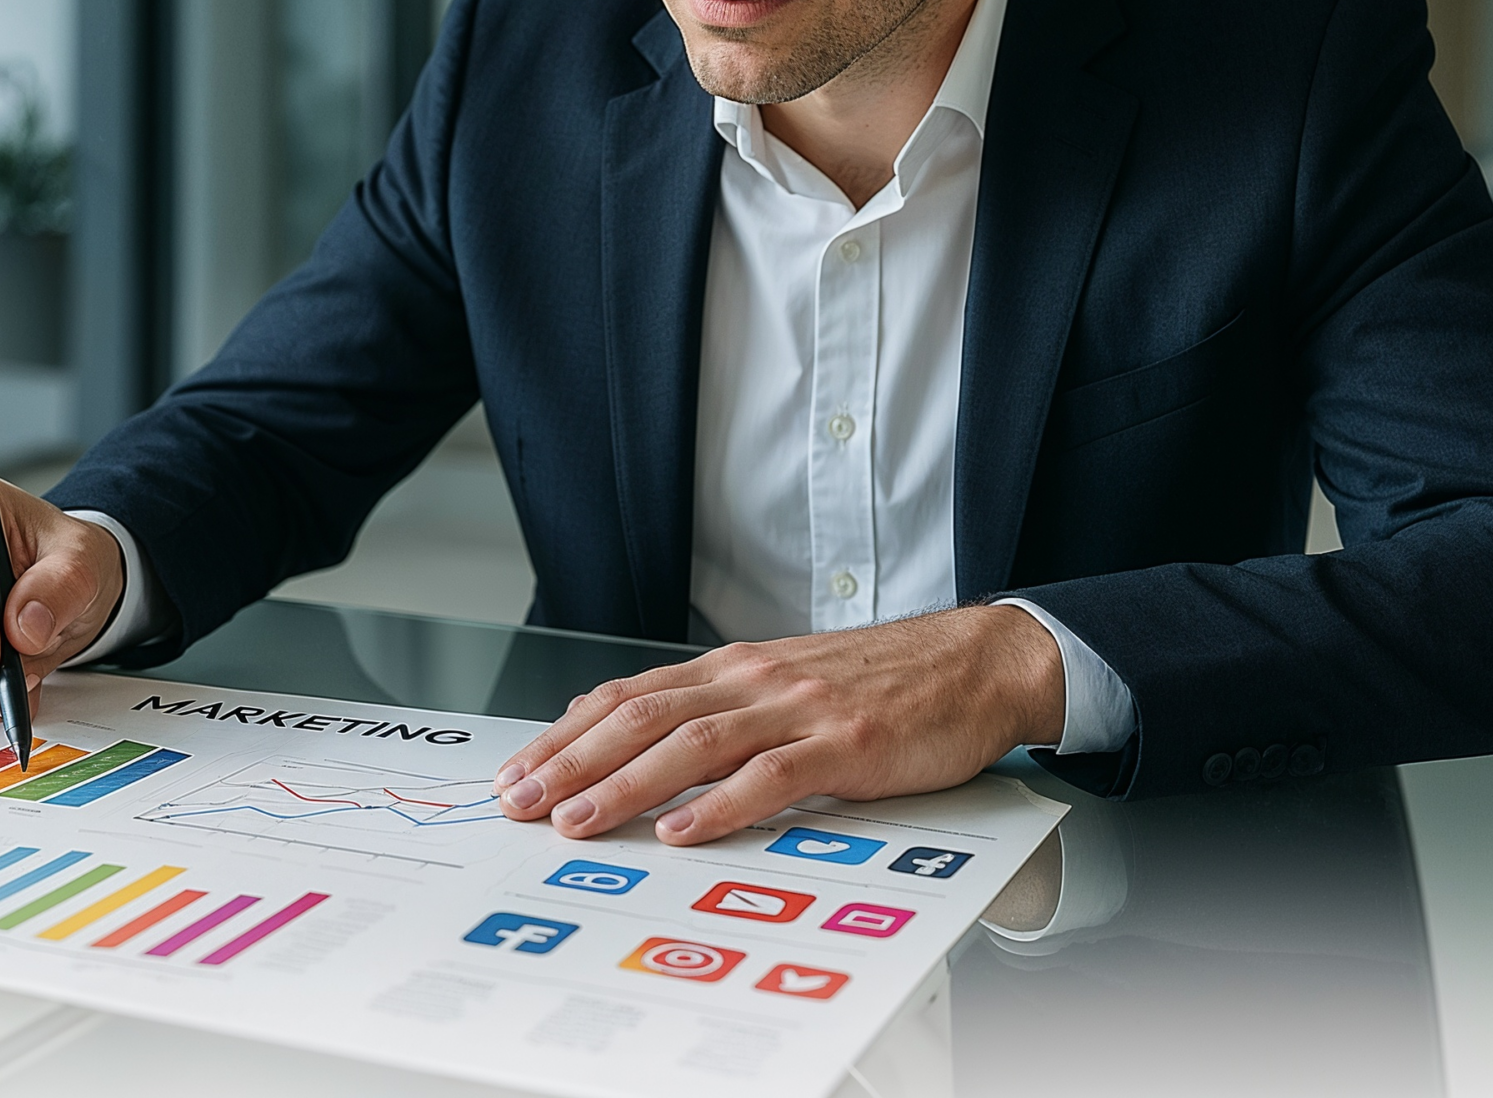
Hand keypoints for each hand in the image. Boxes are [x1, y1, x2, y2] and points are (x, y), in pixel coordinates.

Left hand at [490, 605, 1064, 844]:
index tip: (519, 770)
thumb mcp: (786, 685)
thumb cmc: (881, 683)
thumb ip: (723, 712)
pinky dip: (720, 805)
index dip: (567, 734)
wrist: (974, 661)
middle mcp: (754, 680)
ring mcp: (798, 710)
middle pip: (643, 718)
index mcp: (734, 668)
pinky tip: (682, 831)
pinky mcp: (845, 743)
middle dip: (573, 762)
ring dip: (626, 785)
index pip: (629, 697)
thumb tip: (645, 748)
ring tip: (579, 821)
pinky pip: (772, 776)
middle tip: (521, 803)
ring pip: (693, 744)